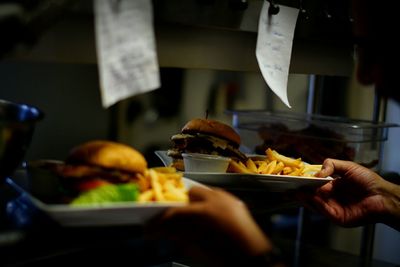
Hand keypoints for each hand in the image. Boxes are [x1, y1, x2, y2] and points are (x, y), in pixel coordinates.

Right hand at [146, 186, 273, 265]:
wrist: (255, 258)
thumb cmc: (226, 255)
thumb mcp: (199, 249)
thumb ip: (181, 236)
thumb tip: (165, 231)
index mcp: (206, 212)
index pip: (177, 211)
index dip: (163, 218)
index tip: (154, 225)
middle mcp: (217, 199)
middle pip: (192, 193)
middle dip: (183, 204)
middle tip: (177, 219)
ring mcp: (229, 199)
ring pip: (206, 192)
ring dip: (197, 202)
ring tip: (195, 218)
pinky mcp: (237, 202)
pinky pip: (219, 197)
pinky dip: (211, 204)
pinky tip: (211, 217)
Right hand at [298, 158, 399, 229]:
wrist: (382, 196)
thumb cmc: (368, 181)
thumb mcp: (348, 167)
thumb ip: (331, 165)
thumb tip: (316, 173)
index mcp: (333, 186)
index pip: (314, 185)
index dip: (304, 182)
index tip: (294, 178)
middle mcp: (331, 197)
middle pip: (311, 195)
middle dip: (300, 191)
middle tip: (289, 186)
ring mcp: (333, 208)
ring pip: (314, 203)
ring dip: (305, 197)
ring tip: (296, 191)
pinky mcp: (336, 217)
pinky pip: (323, 210)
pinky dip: (316, 203)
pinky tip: (311, 196)